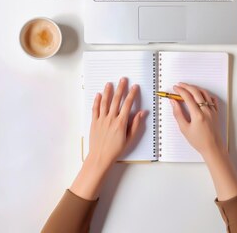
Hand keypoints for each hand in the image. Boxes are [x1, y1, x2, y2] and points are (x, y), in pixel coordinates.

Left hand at [70, 78, 146, 199]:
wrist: (100, 157)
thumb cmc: (116, 150)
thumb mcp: (130, 139)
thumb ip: (135, 124)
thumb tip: (142, 113)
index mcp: (121, 122)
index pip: (128, 104)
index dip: (132, 94)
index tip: (134, 87)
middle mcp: (111, 119)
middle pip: (116, 100)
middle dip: (121, 88)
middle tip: (123, 80)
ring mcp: (101, 120)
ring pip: (105, 102)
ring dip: (108, 91)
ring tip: (110, 83)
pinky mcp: (94, 122)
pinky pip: (95, 109)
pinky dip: (97, 101)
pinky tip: (99, 94)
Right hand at [170, 82, 223, 157]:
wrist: (212, 147)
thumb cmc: (198, 141)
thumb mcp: (184, 128)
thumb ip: (178, 114)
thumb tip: (173, 102)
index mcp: (197, 115)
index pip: (187, 97)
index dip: (180, 91)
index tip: (175, 88)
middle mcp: (206, 110)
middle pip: (196, 92)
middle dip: (187, 86)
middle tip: (180, 85)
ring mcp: (212, 110)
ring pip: (205, 93)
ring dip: (196, 88)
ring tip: (189, 87)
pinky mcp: (216, 112)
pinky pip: (212, 99)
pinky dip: (205, 94)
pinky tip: (201, 95)